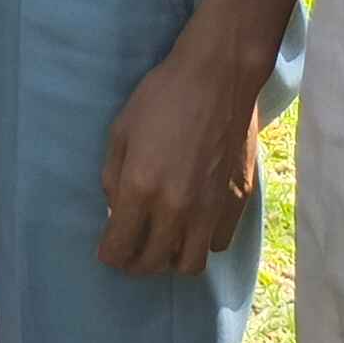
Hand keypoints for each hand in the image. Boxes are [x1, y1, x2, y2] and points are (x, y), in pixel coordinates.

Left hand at [96, 33, 265, 275]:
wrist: (218, 77)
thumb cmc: (162, 97)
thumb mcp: (121, 131)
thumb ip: (113, 177)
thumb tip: (115, 209)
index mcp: (141, 189)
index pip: (119, 248)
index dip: (109, 254)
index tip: (107, 250)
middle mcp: (176, 209)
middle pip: (152, 264)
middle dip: (135, 263)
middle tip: (131, 250)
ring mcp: (210, 209)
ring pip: (189, 265)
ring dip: (171, 259)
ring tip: (164, 242)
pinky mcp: (236, 202)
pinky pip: (217, 244)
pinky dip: (202, 242)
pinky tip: (193, 224)